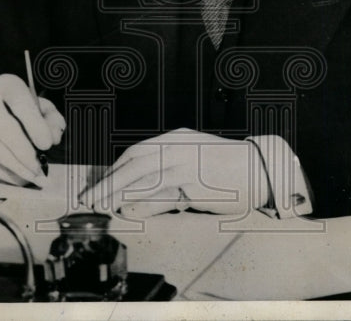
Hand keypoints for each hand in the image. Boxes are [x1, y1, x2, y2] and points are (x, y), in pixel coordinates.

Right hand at [0, 74, 65, 185]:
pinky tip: (21, 179)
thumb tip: (53, 138)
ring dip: (16, 167)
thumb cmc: (24, 108)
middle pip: (3, 129)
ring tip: (34, 177)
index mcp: (7, 85)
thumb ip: (52, 119)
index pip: (20, 104)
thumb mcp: (42, 105)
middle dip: (23, 152)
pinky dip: (5, 174)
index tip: (47, 144)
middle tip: (39, 167)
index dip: (34, 125)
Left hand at [78, 128, 270, 217]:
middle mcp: (179, 148)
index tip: (101, 183)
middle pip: (134, 164)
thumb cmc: (227, 166)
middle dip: (109, 182)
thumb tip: (137, 191)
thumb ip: (168, 171)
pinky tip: (130, 211)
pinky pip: (162, 198)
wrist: (260, 168)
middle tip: (91, 198)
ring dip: (119, 194)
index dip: (115, 169)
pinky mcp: (195, 186)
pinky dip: (144, 205)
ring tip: (103, 206)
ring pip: (144, 179)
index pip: (137, 152)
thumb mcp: (194, 159)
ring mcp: (187, 166)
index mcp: (177, 138)